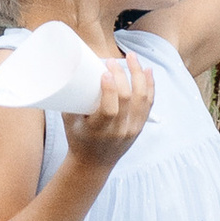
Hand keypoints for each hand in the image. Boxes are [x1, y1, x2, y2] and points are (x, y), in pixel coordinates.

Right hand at [65, 52, 156, 168]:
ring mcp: (133, 128)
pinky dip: (150, 85)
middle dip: (122, 75)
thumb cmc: (77, 138)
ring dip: (139, 75)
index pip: (110, 109)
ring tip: (132, 57)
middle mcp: (120, 131)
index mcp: (100, 131)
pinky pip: (148, 103)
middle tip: (113, 61)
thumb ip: (73, 98)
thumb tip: (72, 69)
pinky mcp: (140, 125)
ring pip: (141, 98)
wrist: (94, 163)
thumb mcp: (69, 121)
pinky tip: (148, 71)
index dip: (110, 88)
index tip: (104, 70)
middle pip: (127, 99)